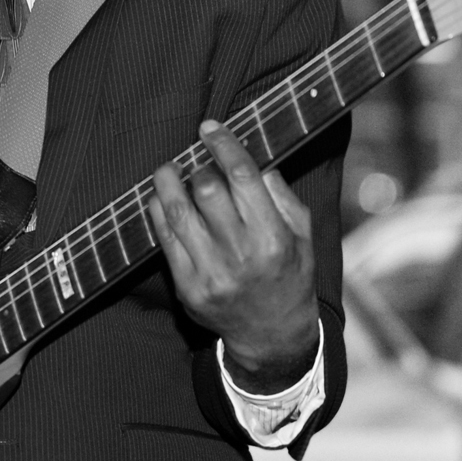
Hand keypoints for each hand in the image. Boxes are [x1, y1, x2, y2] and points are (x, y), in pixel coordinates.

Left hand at [148, 120, 318, 392]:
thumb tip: (252, 159)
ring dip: (168, 182)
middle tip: (198, 161)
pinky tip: (163, 198)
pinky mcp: (187, 287)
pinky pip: (164, 238)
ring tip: (169, 170)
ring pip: (178, 212)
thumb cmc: (290, 274)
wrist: (272, 334)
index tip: (209, 127)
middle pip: (207, 190)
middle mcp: (242, 255)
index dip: (223, 144)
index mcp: (274, 238)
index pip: (243, 177)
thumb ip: (280, 195)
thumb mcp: (302, 235)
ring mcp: (211, 273)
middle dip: (199, 166)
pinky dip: (159, 211)